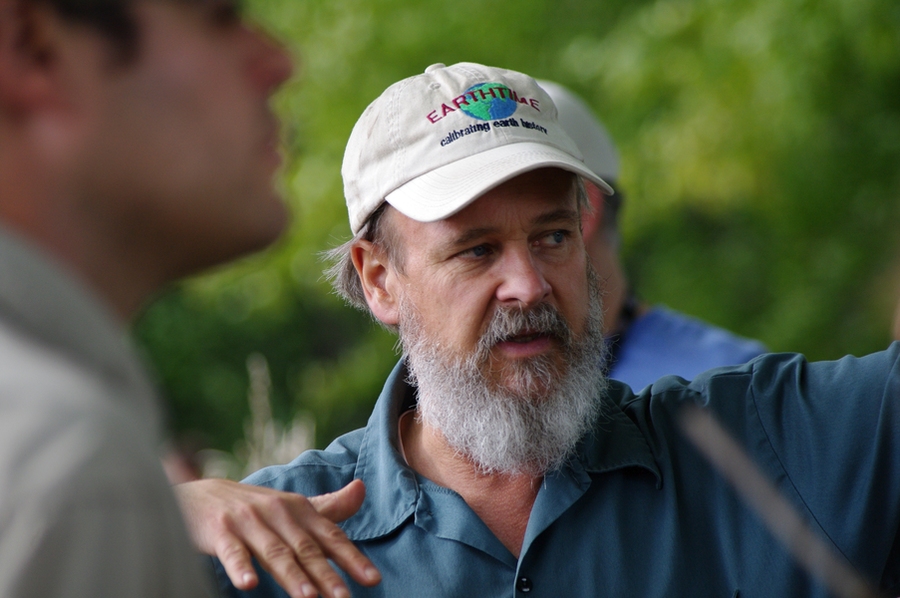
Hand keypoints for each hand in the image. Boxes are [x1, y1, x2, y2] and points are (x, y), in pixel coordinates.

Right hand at [175, 478, 380, 597]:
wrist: (198, 495)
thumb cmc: (252, 508)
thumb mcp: (291, 506)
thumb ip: (327, 507)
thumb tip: (361, 489)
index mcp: (298, 508)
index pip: (330, 536)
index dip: (351, 557)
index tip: (372, 579)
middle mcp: (277, 512)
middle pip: (306, 548)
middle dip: (327, 574)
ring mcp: (248, 521)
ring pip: (274, 552)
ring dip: (291, 575)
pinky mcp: (219, 530)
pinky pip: (231, 552)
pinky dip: (240, 568)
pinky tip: (248, 585)